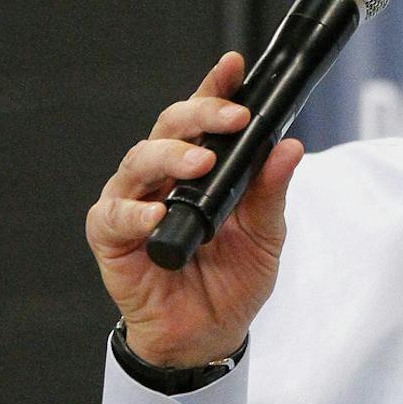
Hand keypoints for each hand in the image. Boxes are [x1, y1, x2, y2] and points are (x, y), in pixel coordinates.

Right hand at [85, 51, 304, 365]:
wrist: (207, 335)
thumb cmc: (230, 281)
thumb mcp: (265, 235)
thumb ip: (271, 191)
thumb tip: (290, 147)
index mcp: (199, 167)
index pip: (203, 117)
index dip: (214, 89)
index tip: (234, 67)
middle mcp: (162, 177)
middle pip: (169, 127)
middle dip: (199, 115)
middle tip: (231, 120)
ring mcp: (133, 203)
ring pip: (138, 160)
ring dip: (169, 156)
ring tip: (200, 164)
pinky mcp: (111, 238)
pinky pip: (114, 216)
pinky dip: (134, 211)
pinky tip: (155, 213)